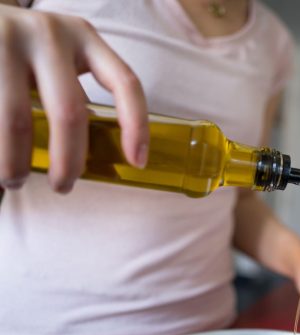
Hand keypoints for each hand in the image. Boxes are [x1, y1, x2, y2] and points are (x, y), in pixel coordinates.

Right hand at [0, 5, 147, 192]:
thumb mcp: (59, 56)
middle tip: (63, 187)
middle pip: (70, 112)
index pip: (125, 83)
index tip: (137, 162)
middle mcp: (50, 35)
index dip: (137, 126)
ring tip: (14, 180)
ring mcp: (8, 41)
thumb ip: (76, 91)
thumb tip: (95, 154)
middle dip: (69, 161)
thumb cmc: (26, 48)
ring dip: (16, 162)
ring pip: (18, 121)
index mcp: (84, 38)